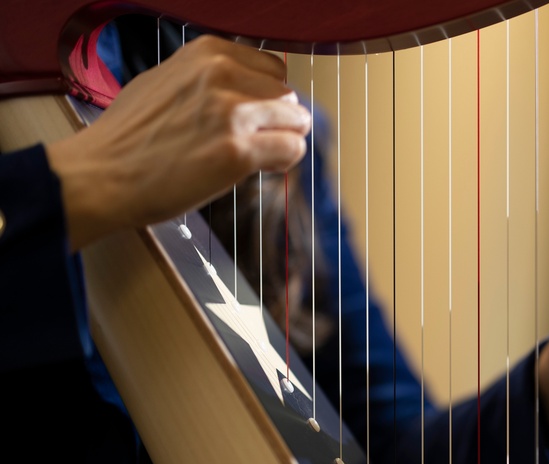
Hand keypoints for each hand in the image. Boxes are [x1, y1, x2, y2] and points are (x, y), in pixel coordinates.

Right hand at [46, 35, 310, 250]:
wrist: (101, 174)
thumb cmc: (129, 137)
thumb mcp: (167, 81)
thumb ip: (210, 81)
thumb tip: (246, 91)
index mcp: (206, 53)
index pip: (272, 67)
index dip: (267, 96)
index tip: (255, 115)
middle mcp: (221, 74)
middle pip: (287, 94)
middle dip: (278, 120)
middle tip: (256, 141)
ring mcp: (231, 112)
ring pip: (296, 121)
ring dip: (283, 140)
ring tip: (257, 155)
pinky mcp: (237, 150)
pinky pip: (291, 149)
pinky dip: (282, 162)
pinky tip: (260, 168)